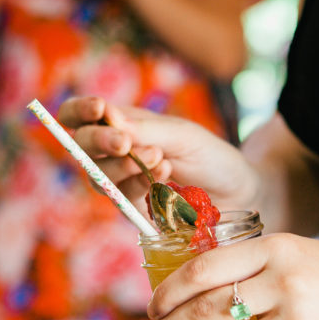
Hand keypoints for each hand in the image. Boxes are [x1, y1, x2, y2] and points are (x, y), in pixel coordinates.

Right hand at [58, 96, 258, 211]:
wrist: (238, 194)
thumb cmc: (211, 157)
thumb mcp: (184, 136)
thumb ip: (148, 129)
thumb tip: (109, 117)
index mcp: (123, 125)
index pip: (81, 115)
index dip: (79, 111)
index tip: (99, 108)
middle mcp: (116, 154)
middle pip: (83, 146)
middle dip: (100, 141)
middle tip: (124, 142)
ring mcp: (123, 184)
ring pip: (98, 176)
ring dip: (123, 167)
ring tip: (159, 158)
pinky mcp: (134, 211)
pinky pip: (121, 200)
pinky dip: (139, 186)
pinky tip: (165, 175)